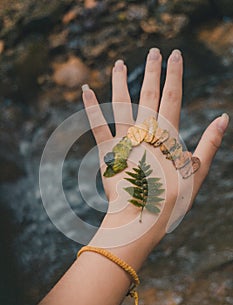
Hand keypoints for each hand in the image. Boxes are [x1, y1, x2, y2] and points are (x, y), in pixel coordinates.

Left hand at [82, 48, 228, 242]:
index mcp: (167, 137)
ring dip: (119, 82)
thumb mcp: (196, 173)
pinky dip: (91, 108)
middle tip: (154, 50)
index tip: (175, 55)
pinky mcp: (107, 152)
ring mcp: (124, 141)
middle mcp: (144, 133)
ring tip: (118, 62)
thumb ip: (209, 144)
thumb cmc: (171, 200)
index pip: (172, 97)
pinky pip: (97, 126)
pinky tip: (85, 90)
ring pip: (121, 105)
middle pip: (148, 95)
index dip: (174, 75)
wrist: (140, 220)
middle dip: (152, 71)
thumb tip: (223, 118)